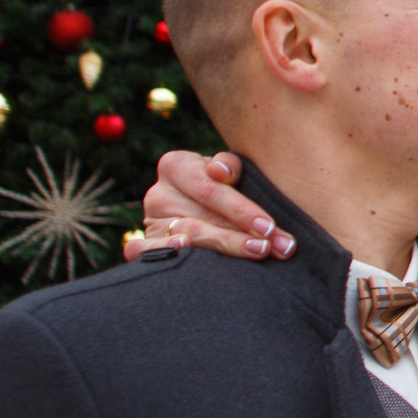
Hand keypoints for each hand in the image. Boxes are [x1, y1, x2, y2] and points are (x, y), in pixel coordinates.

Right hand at [123, 151, 294, 261]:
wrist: (200, 211)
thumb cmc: (224, 190)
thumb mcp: (229, 173)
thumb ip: (231, 167)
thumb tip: (221, 172)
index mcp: (176, 165)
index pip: (210, 189)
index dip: (242, 209)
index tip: (270, 227)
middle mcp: (159, 193)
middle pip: (203, 216)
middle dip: (244, 234)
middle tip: (274, 247)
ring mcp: (149, 221)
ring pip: (188, 235)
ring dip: (226, 246)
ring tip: (257, 252)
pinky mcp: (143, 246)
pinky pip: (146, 252)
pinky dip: (165, 251)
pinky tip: (187, 251)